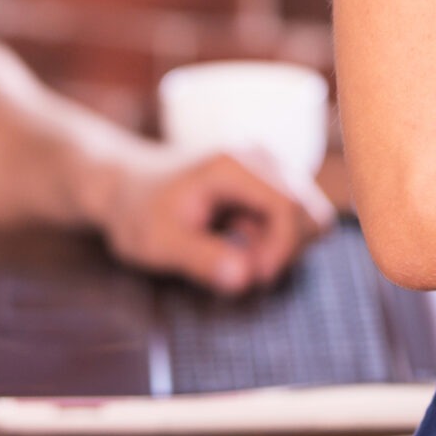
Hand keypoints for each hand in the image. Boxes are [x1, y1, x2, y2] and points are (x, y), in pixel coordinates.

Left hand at [96, 144, 335, 294]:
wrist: (126, 184)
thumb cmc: (138, 211)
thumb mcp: (160, 243)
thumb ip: (202, 259)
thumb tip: (245, 277)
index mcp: (234, 165)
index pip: (290, 207)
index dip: (282, 250)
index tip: (253, 278)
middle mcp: (260, 156)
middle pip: (310, 211)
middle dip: (286, 250)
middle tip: (243, 267)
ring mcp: (267, 166)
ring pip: (306, 217)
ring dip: (280, 246)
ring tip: (235, 251)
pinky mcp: (267, 181)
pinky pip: (292, 217)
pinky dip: (274, 239)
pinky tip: (238, 241)